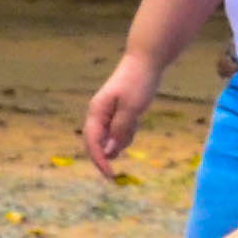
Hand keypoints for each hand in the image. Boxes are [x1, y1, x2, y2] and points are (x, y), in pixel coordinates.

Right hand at [80, 49, 163, 171]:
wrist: (145, 61)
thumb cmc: (138, 83)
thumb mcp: (131, 109)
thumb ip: (120, 130)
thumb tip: (110, 152)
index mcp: (97, 112)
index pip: (93, 142)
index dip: (100, 161)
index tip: (111, 175)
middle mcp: (98, 114)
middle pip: (98, 143)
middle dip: (108, 154)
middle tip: (123, 162)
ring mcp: (107, 113)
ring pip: (111, 138)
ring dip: (122, 139)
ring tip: (136, 120)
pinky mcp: (117, 112)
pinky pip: (119, 130)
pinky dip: (127, 132)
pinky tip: (137, 119)